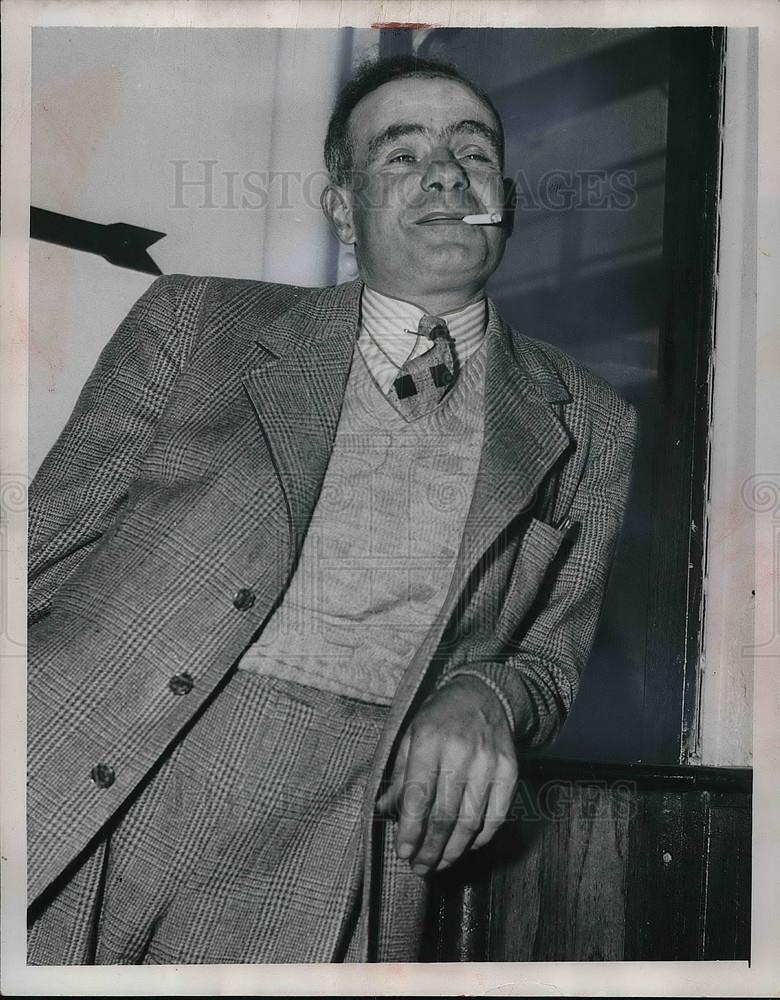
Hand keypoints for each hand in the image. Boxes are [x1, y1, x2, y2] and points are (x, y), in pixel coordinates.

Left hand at [375, 675, 517, 874]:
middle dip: (429, 848)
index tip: (403, 852)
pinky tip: (465, 847)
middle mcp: (460, 752)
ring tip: (439, 864)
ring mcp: (488, 762)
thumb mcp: (410, 737)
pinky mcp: (509, 771)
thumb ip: (398, 776)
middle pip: (444, 815)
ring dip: (453, 850)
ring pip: (470, 821)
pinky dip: (480, 838)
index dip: (410, 830)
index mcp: (428, 740)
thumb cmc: (438, 719)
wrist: (482, 694)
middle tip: (419, 867)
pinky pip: (496, 816)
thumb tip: (383, 812)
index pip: (417, 797)